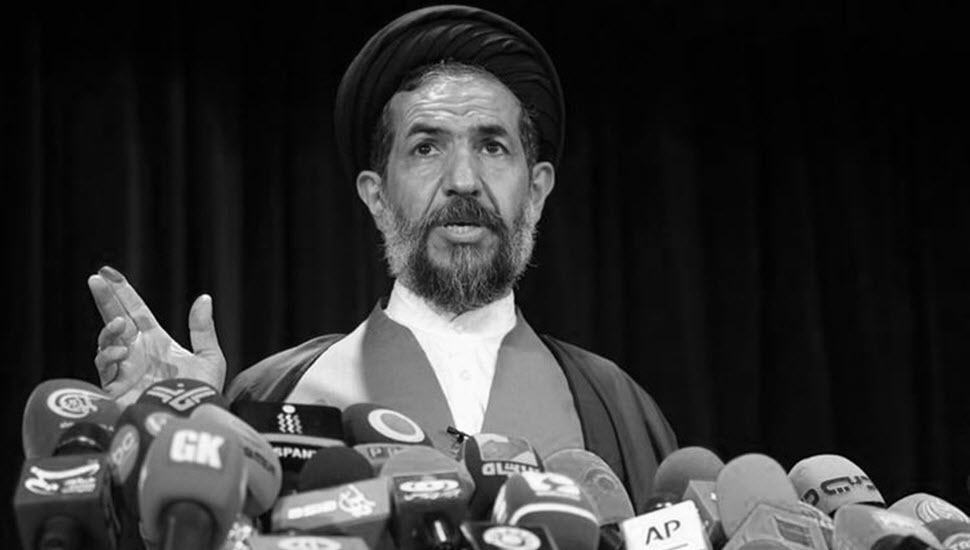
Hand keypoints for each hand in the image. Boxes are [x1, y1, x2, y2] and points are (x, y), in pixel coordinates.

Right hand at [88, 266, 225, 405]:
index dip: (123, 293)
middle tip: (94, 279)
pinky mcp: (115, 389)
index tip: (109, 273)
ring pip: (105, 343)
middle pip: (115, 319)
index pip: (136, 311)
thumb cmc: (203, 394)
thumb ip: (203, 329)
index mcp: (156, 342)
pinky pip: (104, 368)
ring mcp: (124, 370)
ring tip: (121, 325)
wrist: (192, 421)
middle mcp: (137, 353)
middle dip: (104, 299)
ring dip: (109, 330)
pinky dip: (109, 357)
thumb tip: (204, 298)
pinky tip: (120, 353)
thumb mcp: (209, 357)